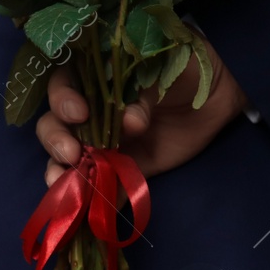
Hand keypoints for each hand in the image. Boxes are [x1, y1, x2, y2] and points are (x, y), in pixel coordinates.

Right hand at [38, 36, 247, 186]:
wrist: (215, 97)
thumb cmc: (184, 67)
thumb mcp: (161, 68)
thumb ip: (140, 95)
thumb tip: (129, 123)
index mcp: (92, 77)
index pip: (62, 86)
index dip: (62, 99)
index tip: (79, 113)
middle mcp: (88, 110)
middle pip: (54, 124)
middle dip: (56, 139)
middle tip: (73, 152)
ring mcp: (100, 141)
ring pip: (65, 155)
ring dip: (58, 168)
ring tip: (64, 179)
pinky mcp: (117, 167)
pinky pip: (95, 182)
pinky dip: (87, 194)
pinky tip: (83, 201)